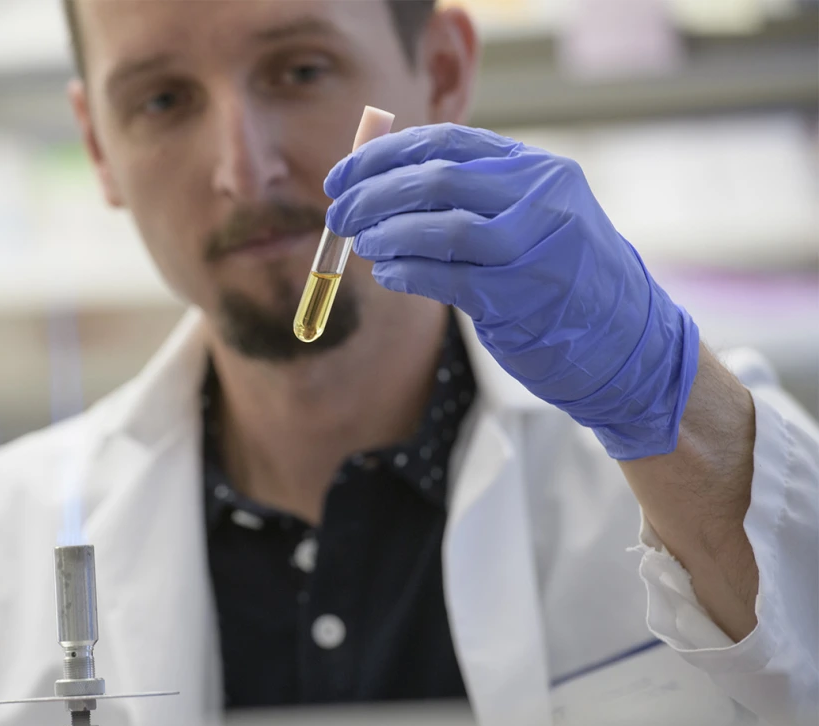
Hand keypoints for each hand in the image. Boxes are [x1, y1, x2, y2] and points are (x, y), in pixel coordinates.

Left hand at [324, 124, 699, 459]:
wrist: (627, 341)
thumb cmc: (562, 276)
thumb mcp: (527, 216)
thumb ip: (467, 196)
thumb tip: (381, 184)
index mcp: (535, 169)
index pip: (444, 143)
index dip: (382, 157)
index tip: (342, 176)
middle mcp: (539, 197)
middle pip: (435, 180)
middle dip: (373, 196)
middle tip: (339, 214)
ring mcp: (535, 247)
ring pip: (440, 227)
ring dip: (385, 234)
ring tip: (361, 242)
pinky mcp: (522, 297)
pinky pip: (446, 277)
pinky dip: (405, 271)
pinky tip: (386, 271)